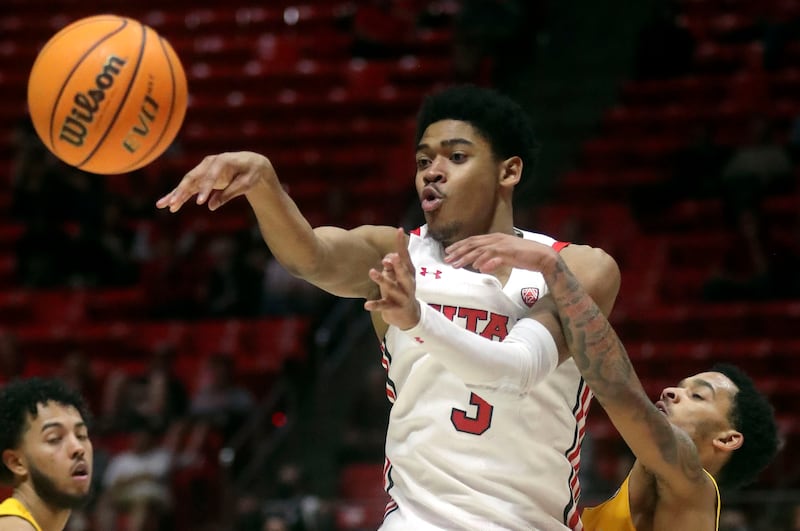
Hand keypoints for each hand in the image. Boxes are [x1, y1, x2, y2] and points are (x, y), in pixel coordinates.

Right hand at [156, 151, 274, 212]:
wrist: (250, 163)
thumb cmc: (250, 172)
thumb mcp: (246, 183)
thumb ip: (230, 192)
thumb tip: (211, 206)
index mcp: (222, 161)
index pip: (211, 176)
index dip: (205, 189)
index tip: (200, 203)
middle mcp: (209, 163)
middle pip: (192, 177)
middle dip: (182, 191)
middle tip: (173, 203)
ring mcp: (203, 170)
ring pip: (186, 183)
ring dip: (175, 194)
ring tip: (162, 205)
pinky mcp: (202, 178)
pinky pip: (189, 188)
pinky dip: (180, 196)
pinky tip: (170, 205)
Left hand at [364, 228, 419, 329]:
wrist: (409, 316)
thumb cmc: (400, 291)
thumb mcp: (396, 278)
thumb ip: (391, 268)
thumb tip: (388, 257)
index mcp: (408, 273)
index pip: (405, 256)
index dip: (401, 244)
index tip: (398, 230)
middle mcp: (408, 283)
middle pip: (403, 272)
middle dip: (397, 265)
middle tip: (389, 257)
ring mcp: (403, 296)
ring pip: (393, 287)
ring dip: (382, 279)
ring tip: (371, 272)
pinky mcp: (396, 308)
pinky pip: (385, 306)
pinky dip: (375, 305)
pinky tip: (366, 305)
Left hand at [444, 233, 559, 273]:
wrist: (542, 256)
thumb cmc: (525, 257)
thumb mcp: (505, 257)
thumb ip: (492, 260)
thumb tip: (480, 267)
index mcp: (495, 238)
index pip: (473, 240)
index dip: (460, 245)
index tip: (449, 251)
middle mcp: (497, 239)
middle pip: (473, 244)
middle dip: (458, 251)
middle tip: (447, 258)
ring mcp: (502, 245)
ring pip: (479, 250)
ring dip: (466, 257)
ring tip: (456, 264)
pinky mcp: (509, 253)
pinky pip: (493, 256)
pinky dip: (483, 261)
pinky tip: (476, 267)